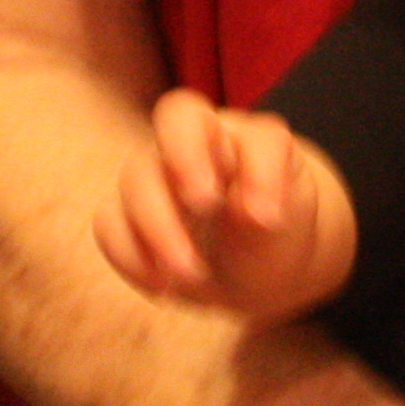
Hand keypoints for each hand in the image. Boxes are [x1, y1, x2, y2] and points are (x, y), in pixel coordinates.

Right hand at [94, 91, 359, 325]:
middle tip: (205, 208)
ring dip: (158, 230)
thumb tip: (251, 212)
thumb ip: (274, 193)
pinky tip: (165, 290)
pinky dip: (132, 259)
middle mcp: (187, 147)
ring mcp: (154, 181)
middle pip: (169, 129)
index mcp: (229, 133)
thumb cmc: (277, 227)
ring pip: (135, 179)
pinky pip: (110, 226)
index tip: (260, 214)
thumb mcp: (294, 209)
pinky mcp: (131, 221)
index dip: (218, 152)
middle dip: (184, 164)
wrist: (258, 270)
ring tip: (190, 276)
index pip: (205, 115)